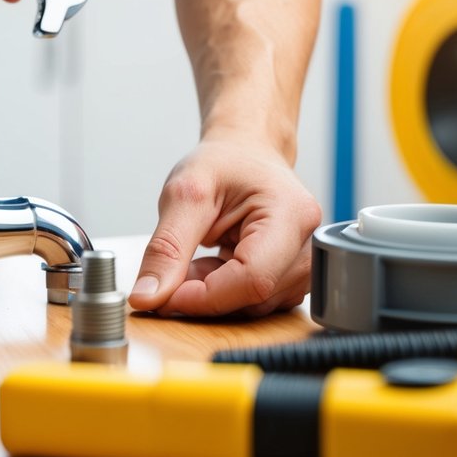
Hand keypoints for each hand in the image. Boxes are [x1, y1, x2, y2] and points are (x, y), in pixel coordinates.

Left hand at [127, 137, 321, 316]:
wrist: (245, 151)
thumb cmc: (224, 162)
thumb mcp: (184, 194)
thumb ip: (166, 248)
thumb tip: (148, 296)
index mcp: (290, 213)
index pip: (252, 278)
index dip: (205, 297)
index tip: (164, 297)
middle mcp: (308, 241)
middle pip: (256, 296)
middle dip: (206, 294)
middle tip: (171, 272)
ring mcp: (305, 261)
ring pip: (256, 304)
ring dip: (215, 293)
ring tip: (194, 258)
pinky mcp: (292, 273)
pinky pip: (257, 300)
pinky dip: (226, 291)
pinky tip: (211, 265)